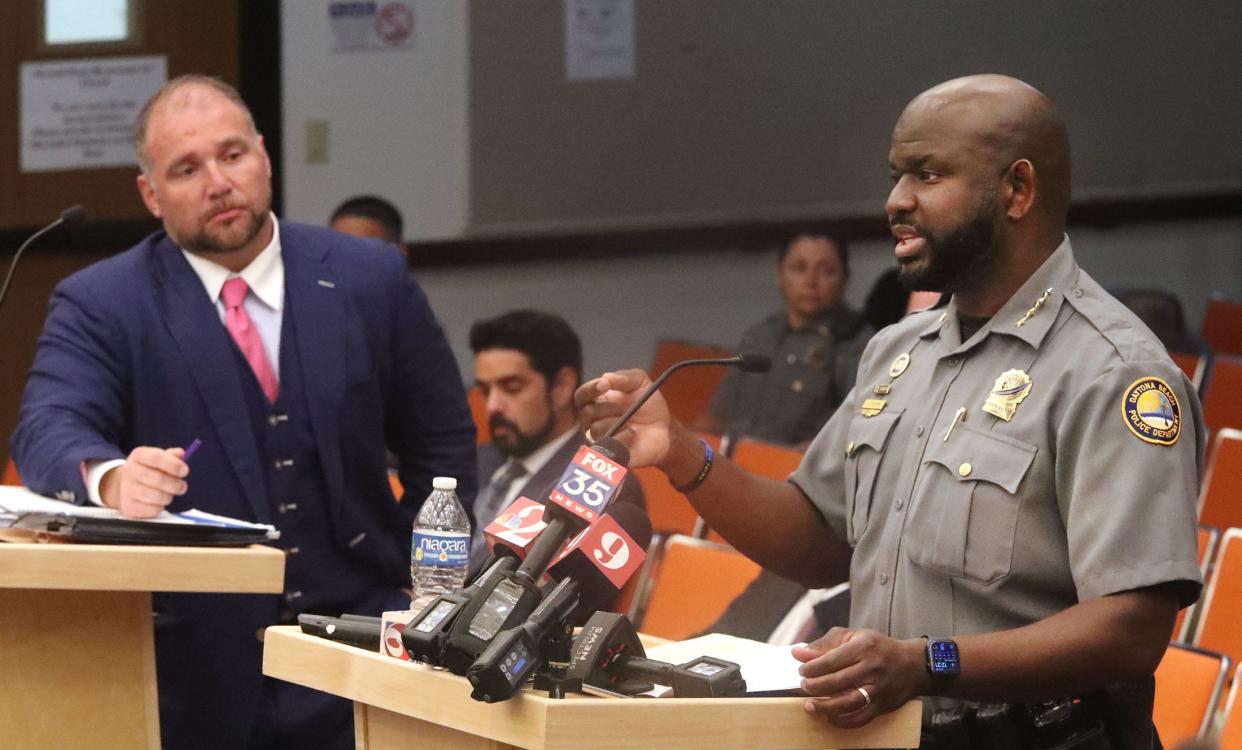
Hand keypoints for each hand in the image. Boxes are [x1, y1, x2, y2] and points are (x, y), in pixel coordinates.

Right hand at [99, 446, 188, 517]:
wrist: (127, 486)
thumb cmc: (149, 470)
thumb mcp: (159, 458)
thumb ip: (172, 456)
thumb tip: (181, 453)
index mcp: (139, 455)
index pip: (156, 457)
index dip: (173, 464)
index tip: (185, 471)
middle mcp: (130, 471)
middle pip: (158, 479)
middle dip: (175, 484)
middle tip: (182, 486)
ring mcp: (127, 489)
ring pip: (156, 496)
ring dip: (168, 496)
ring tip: (170, 494)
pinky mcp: (129, 506)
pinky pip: (152, 509)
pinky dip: (160, 507)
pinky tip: (158, 502)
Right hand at [574, 369, 671, 467]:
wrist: (665, 430)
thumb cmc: (649, 406)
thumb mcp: (640, 383)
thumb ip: (623, 377)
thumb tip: (605, 378)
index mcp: (597, 400)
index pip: (582, 395)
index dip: (590, 389)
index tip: (604, 385)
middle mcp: (593, 420)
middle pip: (586, 413)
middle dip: (608, 408)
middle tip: (625, 410)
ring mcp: (598, 438)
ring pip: (596, 430)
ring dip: (617, 425)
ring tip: (633, 426)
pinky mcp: (607, 454)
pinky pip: (605, 448)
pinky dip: (621, 440)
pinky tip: (632, 435)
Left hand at [791, 627, 928, 727]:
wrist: (912, 664)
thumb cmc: (877, 648)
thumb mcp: (853, 636)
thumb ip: (824, 644)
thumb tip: (798, 654)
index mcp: (863, 647)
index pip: (832, 659)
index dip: (812, 667)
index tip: (802, 671)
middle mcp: (872, 668)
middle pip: (838, 681)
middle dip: (816, 686)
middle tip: (803, 687)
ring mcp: (878, 689)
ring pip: (849, 702)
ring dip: (825, 706)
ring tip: (810, 705)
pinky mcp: (882, 706)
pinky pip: (860, 718)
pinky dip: (842, 721)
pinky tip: (828, 717)